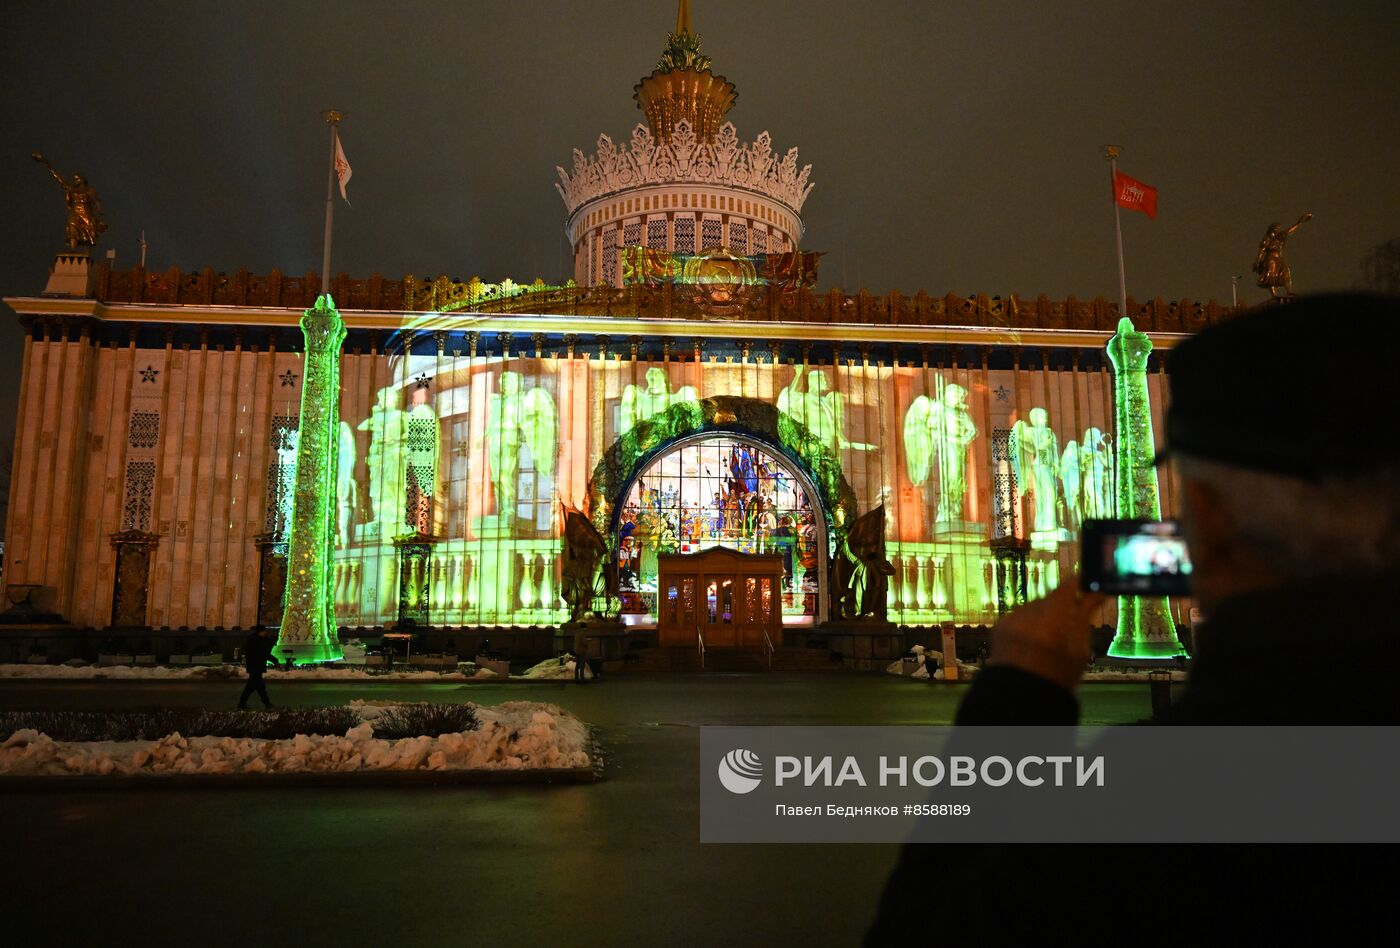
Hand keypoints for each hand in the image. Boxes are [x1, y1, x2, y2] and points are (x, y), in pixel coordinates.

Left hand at [988, 585, 1103, 691]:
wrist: (1021, 694)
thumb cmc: (1058, 674)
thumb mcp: (1079, 648)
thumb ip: (1085, 615)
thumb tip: (1097, 592)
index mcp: (1054, 618)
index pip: (1068, 585)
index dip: (1079, 584)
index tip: (1087, 587)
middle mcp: (1030, 612)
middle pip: (1051, 598)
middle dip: (1061, 605)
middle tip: (1069, 621)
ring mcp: (1013, 617)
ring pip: (1034, 607)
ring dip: (1043, 615)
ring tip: (1047, 639)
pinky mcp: (1000, 624)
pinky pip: (1019, 616)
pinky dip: (1026, 624)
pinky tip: (1030, 642)